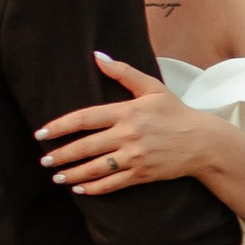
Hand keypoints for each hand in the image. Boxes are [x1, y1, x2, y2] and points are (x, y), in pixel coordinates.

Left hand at [38, 53, 207, 196]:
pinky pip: (112, 184)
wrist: (203, 142)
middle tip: (44, 159)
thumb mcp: (152, 87)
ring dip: (72, 173)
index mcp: (127, 111)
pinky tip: (79, 188)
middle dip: (61, 155)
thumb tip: (97, 56)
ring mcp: (135, 156)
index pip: (85, 119)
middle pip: (85, 146)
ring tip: (56, 175)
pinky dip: (93, 188)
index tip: (41, 132)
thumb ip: (123, 72)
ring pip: (95, 168)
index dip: (60, 126)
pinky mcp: (142, 174)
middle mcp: (128, 134)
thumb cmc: (175, 112)